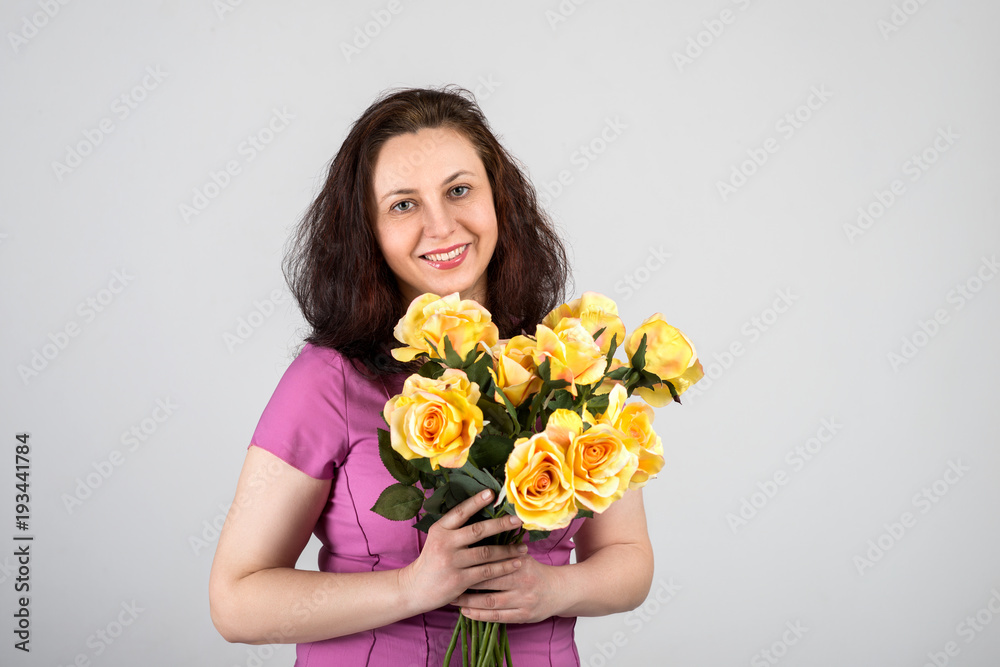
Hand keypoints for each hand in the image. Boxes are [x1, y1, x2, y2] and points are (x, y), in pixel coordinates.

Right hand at [398, 490, 526, 612]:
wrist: (415, 588)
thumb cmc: (432, 560)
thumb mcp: (438, 538)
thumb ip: (455, 528)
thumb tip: (484, 512)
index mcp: (439, 529)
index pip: (460, 512)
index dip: (475, 502)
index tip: (491, 493)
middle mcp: (445, 543)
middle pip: (477, 530)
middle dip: (500, 524)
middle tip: (518, 520)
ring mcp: (452, 562)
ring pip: (486, 553)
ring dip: (508, 550)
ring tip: (524, 547)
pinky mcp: (459, 580)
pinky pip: (487, 572)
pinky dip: (503, 567)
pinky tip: (516, 563)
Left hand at [450, 551, 565, 623]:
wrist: (559, 590)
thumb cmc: (535, 571)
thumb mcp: (523, 556)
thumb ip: (504, 551)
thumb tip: (478, 536)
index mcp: (521, 563)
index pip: (492, 562)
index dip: (471, 563)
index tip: (454, 563)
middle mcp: (522, 581)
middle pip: (488, 581)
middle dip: (465, 583)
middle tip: (447, 582)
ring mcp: (523, 600)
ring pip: (490, 602)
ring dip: (469, 602)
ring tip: (453, 600)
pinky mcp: (524, 616)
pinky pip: (497, 617)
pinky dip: (480, 616)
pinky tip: (466, 613)